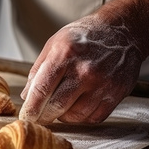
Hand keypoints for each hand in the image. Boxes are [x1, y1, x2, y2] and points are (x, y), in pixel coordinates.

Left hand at [19, 14, 142, 123]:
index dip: (31, 108)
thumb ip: (38, 70)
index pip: (42, 90)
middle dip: (43, 116)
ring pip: (75, 115)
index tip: (26, 117)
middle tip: (38, 117)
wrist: (121, 31)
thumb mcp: (54, 44)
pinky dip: (82, 117)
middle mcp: (84, 70)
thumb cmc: (84, 37)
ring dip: (63, 116)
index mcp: (65, 55)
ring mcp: (102, 83)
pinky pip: (93, 117)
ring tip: (61, 106)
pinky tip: (78, 106)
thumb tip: (27, 96)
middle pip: (57, 106)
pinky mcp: (117, 93)